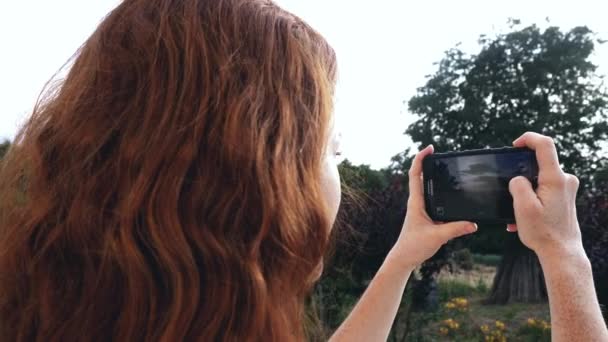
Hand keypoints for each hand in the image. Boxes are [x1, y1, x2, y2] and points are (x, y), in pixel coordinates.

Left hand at [388, 145, 476, 269]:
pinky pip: (432, 198)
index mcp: (416, 202)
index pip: (415, 175)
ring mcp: (421, 209)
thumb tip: (473, 223)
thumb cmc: (414, 246)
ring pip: (426, 187)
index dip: (420, 159)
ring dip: (433, 176)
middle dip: (428, 163)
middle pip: (420, 177)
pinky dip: (439, 191)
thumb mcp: (437, 236)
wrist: (405, 258)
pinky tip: (449, 192)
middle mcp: (417, 202)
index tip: (429, 148)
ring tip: (445, 167)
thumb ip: (455, 229)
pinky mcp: (426, 216)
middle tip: (439, 153)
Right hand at [507, 132, 584, 259]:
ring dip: (525, 190)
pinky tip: (523, 217)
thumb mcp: (523, 207)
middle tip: (510, 191)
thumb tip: (517, 179)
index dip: (528, 139)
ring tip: (516, 211)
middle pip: (540, 163)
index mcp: (555, 179)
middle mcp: (565, 180)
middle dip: (522, 174)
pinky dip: (532, 198)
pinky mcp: (565, 197)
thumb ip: (518, 185)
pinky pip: (544, 189)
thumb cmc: (543, 232)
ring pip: (540, 178)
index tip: (514, 145)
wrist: (562, 252)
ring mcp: (567, 188)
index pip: (545, 145)